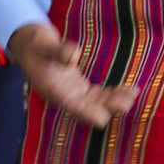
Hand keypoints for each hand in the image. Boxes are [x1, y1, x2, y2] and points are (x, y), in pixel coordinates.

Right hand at [8, 21, 136, 130]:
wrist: (30, 44)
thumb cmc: (34, 44)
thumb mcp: (43, 45)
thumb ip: (58, 51)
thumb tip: (73, 55)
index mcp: (51, 89)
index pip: (71, 105)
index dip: (86, 113)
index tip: (102, 119)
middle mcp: (62, 95)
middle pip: (88, 106)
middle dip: (107, 106)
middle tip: (127, 104)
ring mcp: (71, 92)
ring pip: (96, 102)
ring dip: (114, 101)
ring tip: (133, 95)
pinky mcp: (78, 87)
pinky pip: (98, 94)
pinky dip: (112, 93)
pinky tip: (128, 91)